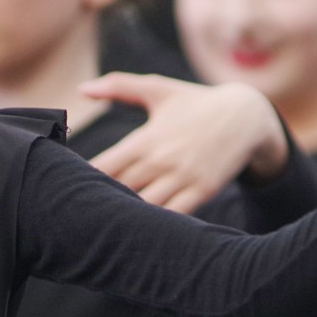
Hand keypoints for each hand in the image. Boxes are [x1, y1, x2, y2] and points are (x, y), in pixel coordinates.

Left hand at [87, 76, 287, 212]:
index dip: (82, 180)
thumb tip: (81, 89)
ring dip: (126, 215)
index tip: (69, 187)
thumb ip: (119, 87)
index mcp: (145, 139)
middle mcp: (161, 161)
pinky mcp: (202, 192)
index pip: (103, 167)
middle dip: (99, 202)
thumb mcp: (159, 89)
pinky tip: (141, 229)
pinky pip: (173, 216)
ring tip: (106, 225)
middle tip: (80, 212)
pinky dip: (156, 224)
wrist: (247, 116)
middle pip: (118, 191)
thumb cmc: (196, 103)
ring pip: (143, 208)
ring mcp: (183, 179)